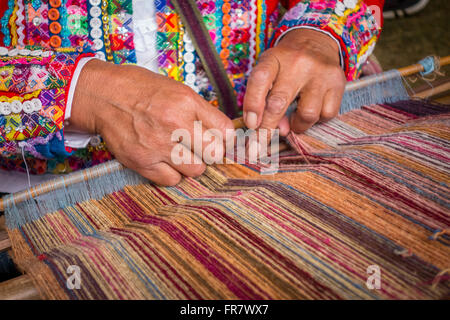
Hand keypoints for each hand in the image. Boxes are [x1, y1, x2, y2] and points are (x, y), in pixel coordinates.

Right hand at [69, 59, 233, 185]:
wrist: (103, 96)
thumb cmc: (141, 91)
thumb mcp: (177, 89)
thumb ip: (202, 112)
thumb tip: (223, 134)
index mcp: (187, 103)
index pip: (226, 131)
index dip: (225, 138)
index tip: (218, 139)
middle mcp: (176, 124)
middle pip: (214, 154)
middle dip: (210, 152)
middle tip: (199, 147)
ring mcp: (159, 146)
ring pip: (196, 170)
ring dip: (191, 164)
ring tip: (179, 153)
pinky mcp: (143, 162)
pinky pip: (172, 180)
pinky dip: (171, 173)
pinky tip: (164, 160)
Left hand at [243, 29, 344, 135]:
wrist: (315, 42)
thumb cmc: (285, 64)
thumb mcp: (269, 72)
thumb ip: (265, 100)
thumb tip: (280, 131)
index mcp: (274, 58)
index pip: (259, 80)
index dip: (253, 105)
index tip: (251, 124)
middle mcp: (297, 63)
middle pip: (279, 103)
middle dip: (268, 127)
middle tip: (263, 139)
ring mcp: (320, 73)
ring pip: (307, 114)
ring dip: (297, 126)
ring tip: (294, 120)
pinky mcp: (338, 83)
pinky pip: (327, 114)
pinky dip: (317, 121)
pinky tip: (311, 112)